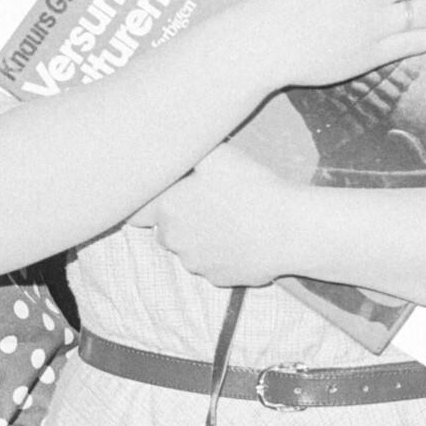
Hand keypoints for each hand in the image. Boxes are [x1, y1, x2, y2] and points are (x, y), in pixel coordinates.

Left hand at [148, 145, 300, 287]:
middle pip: (165, 229)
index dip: (151, 200)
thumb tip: (166, 145)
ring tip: (230, 219)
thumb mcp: (218, 155)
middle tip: (208, 200)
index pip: (136, 211)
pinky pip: (211, 265)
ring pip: (188, 249)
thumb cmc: (252, 187)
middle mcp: (174, 240)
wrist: (289, 231)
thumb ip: (185, 151)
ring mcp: (196, 264)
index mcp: (167, 208)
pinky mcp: (218, 279)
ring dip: (200, 237)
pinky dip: (221, 254)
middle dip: (179, 217)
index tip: (170, 191)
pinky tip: (242, 238)